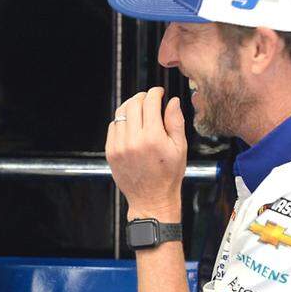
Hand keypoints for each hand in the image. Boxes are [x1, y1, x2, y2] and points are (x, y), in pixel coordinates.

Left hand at [105, 87, 187, 220]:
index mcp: (152, 137)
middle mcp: (133, 140)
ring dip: (130, 106)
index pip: (150, 103)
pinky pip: (113, 127)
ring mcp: (119, 146)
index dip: (155, 93)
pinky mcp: (111, 152)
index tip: (159, 92)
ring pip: (120, 114)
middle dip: (142, 97)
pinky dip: (121, 120)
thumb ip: (176, 121)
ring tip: (139, 108)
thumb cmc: (168, 175)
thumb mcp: (180, 147)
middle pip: (133, 105)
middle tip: (150, 98)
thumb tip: (173, 101)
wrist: (151, 199)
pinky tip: (131, 123)